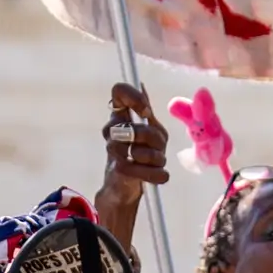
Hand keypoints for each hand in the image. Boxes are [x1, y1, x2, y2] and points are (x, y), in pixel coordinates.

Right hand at [99, 81, 169, 202]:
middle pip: (139, 128)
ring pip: (143, 152)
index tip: (146, 112)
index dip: (134, 98)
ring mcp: (113, 151)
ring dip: (158, 159)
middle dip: (155, 140)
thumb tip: (141, 86)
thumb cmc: (138, 154)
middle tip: (158, 147)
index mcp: (120, 116)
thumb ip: (147, 112)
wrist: (123, 186)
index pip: (119, 92)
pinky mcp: (118, 170)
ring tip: (156, 163)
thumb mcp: (150, 131)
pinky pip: (146, 169)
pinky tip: (160, 176)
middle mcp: (113, 130)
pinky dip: (158, 174)